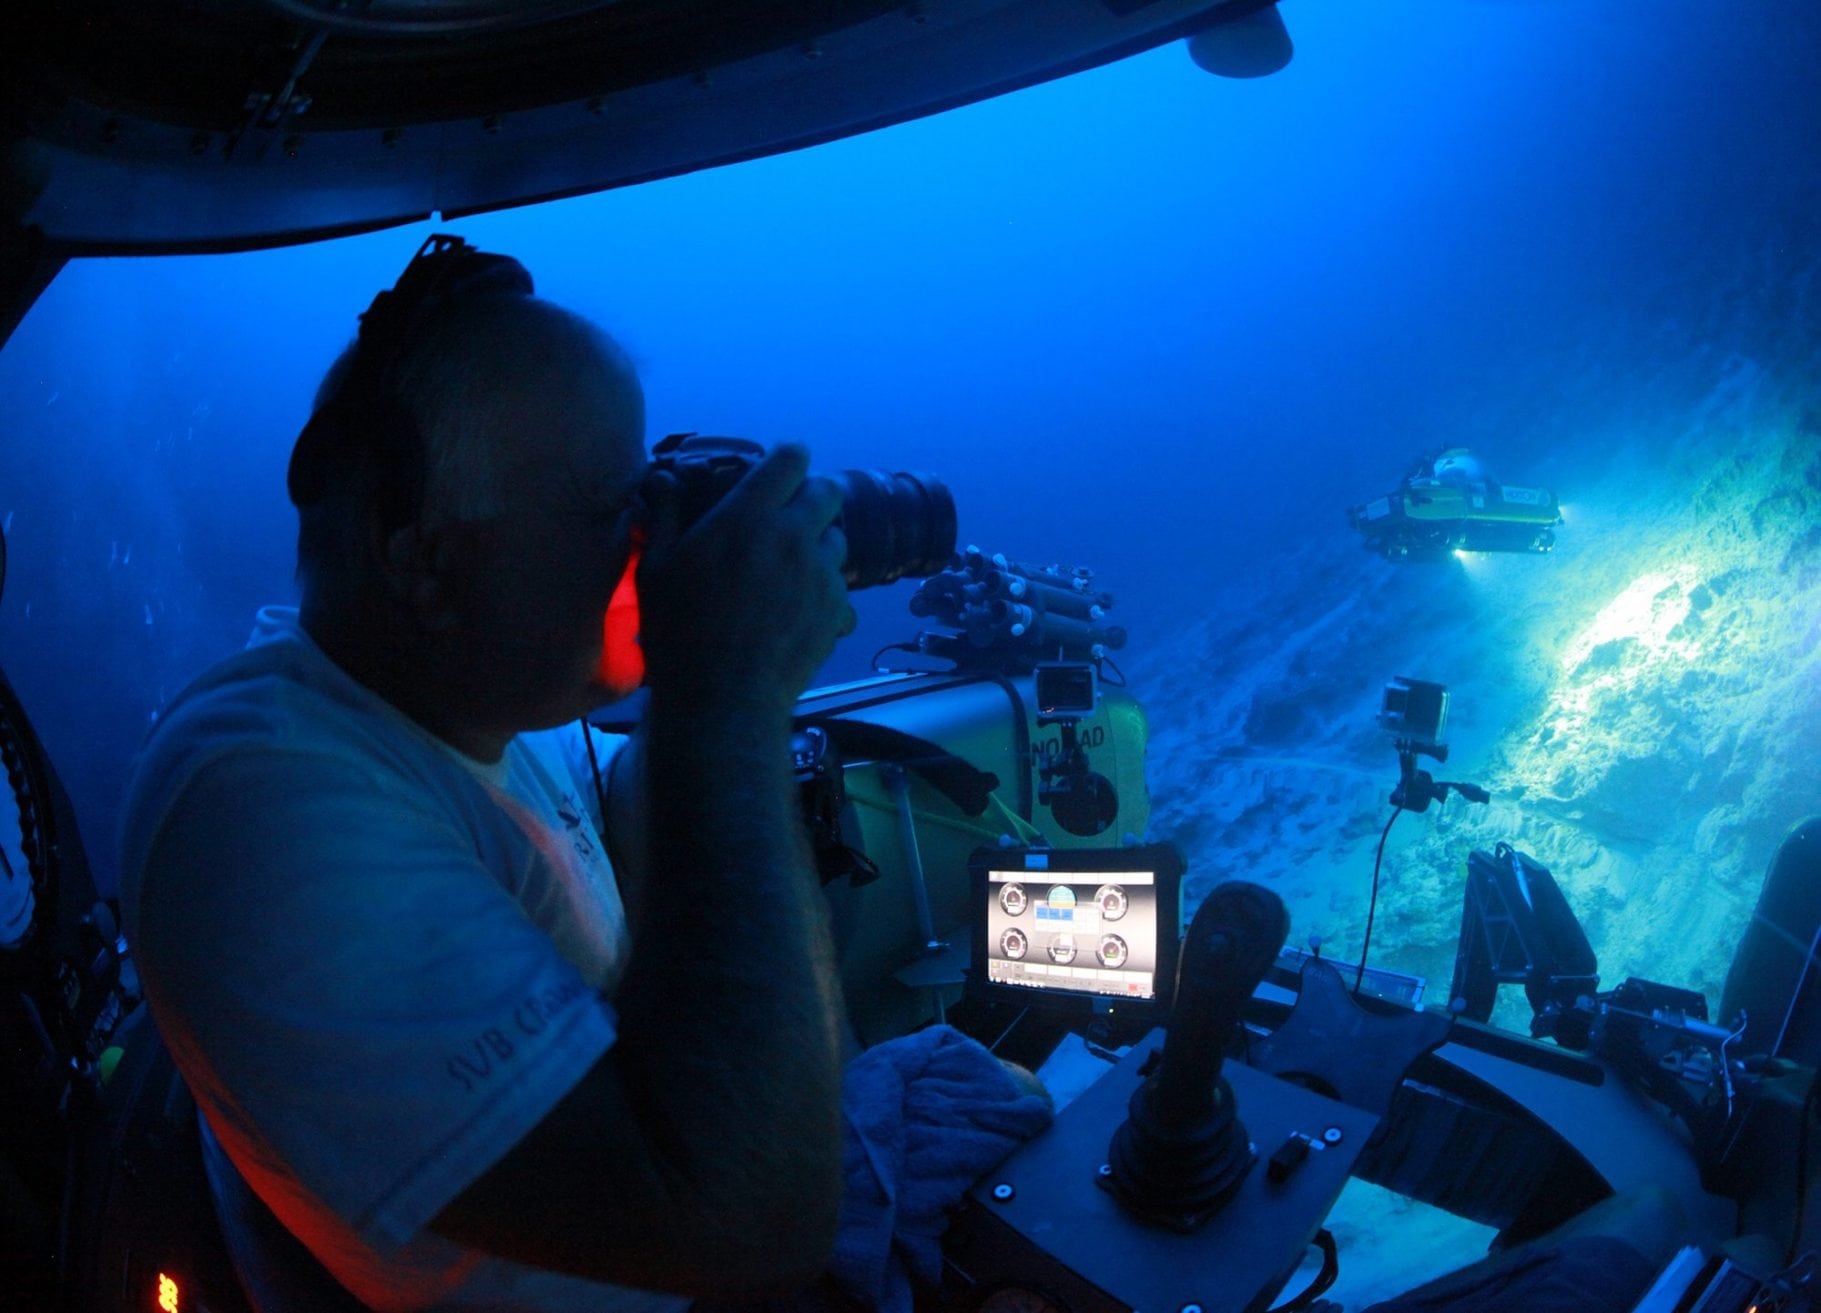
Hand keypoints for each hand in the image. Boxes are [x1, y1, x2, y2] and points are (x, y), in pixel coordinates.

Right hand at [635, 444, 856, 718]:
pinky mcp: (837, 609)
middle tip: (790, 518)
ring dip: (820, 545)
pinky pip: (841, 587)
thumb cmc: (679, 633)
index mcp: (748, 517)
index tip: (782, 470)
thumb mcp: (656, 570)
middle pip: (828, 493)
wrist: (722, 699)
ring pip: (837, 540)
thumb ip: (664, 516)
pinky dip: (825, 592)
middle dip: (813, 498)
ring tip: (792, 569)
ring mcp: (821, 574)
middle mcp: (793, 536)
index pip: (791, 458)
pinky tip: (799, 610)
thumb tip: (661, 478)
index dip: (790, 459)